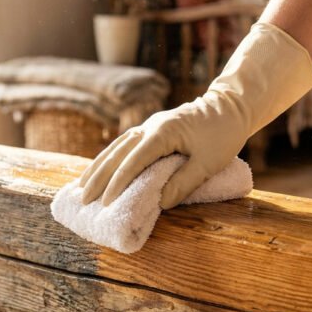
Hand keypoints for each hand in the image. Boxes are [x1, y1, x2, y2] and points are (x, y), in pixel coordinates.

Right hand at [80, 23, 311, 208]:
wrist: (230, 107)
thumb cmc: (223, 134)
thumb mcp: (209, 162)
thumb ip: (184, 182)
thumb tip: (159, 203)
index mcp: (162, 133)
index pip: (133, 161)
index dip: (118, 184)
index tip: (105, 203)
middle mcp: (149, 127)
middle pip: (116, 154)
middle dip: (98, 178)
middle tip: (82, 200)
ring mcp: (147, 127)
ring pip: (115, 148)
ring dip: (97, 168)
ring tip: (81, 188)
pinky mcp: (150, 130)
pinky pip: (122, 146)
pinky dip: (108, 160)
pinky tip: (99, 172)